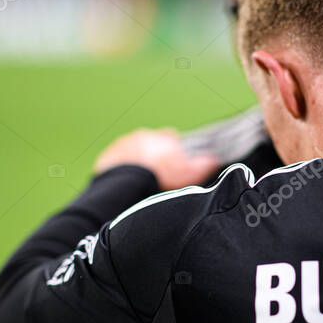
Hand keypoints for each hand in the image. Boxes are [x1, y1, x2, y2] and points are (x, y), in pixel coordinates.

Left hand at [95, 129, 219, 190]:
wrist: (127, 185)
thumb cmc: (160, 179)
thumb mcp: (189, 174)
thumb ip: (203, 166)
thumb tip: (215, 160)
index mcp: (163, 137)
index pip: (172, 139)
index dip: (175, 152)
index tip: (176, 164)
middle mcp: (142, 136)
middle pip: (152, 145)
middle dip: (156, 156)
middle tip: (160, 175)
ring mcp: (123, 146)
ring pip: (134, 153)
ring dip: (138, 163)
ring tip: (143, 182)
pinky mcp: (108, 158)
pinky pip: (117, 163)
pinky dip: (122, 171)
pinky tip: (127, 185)